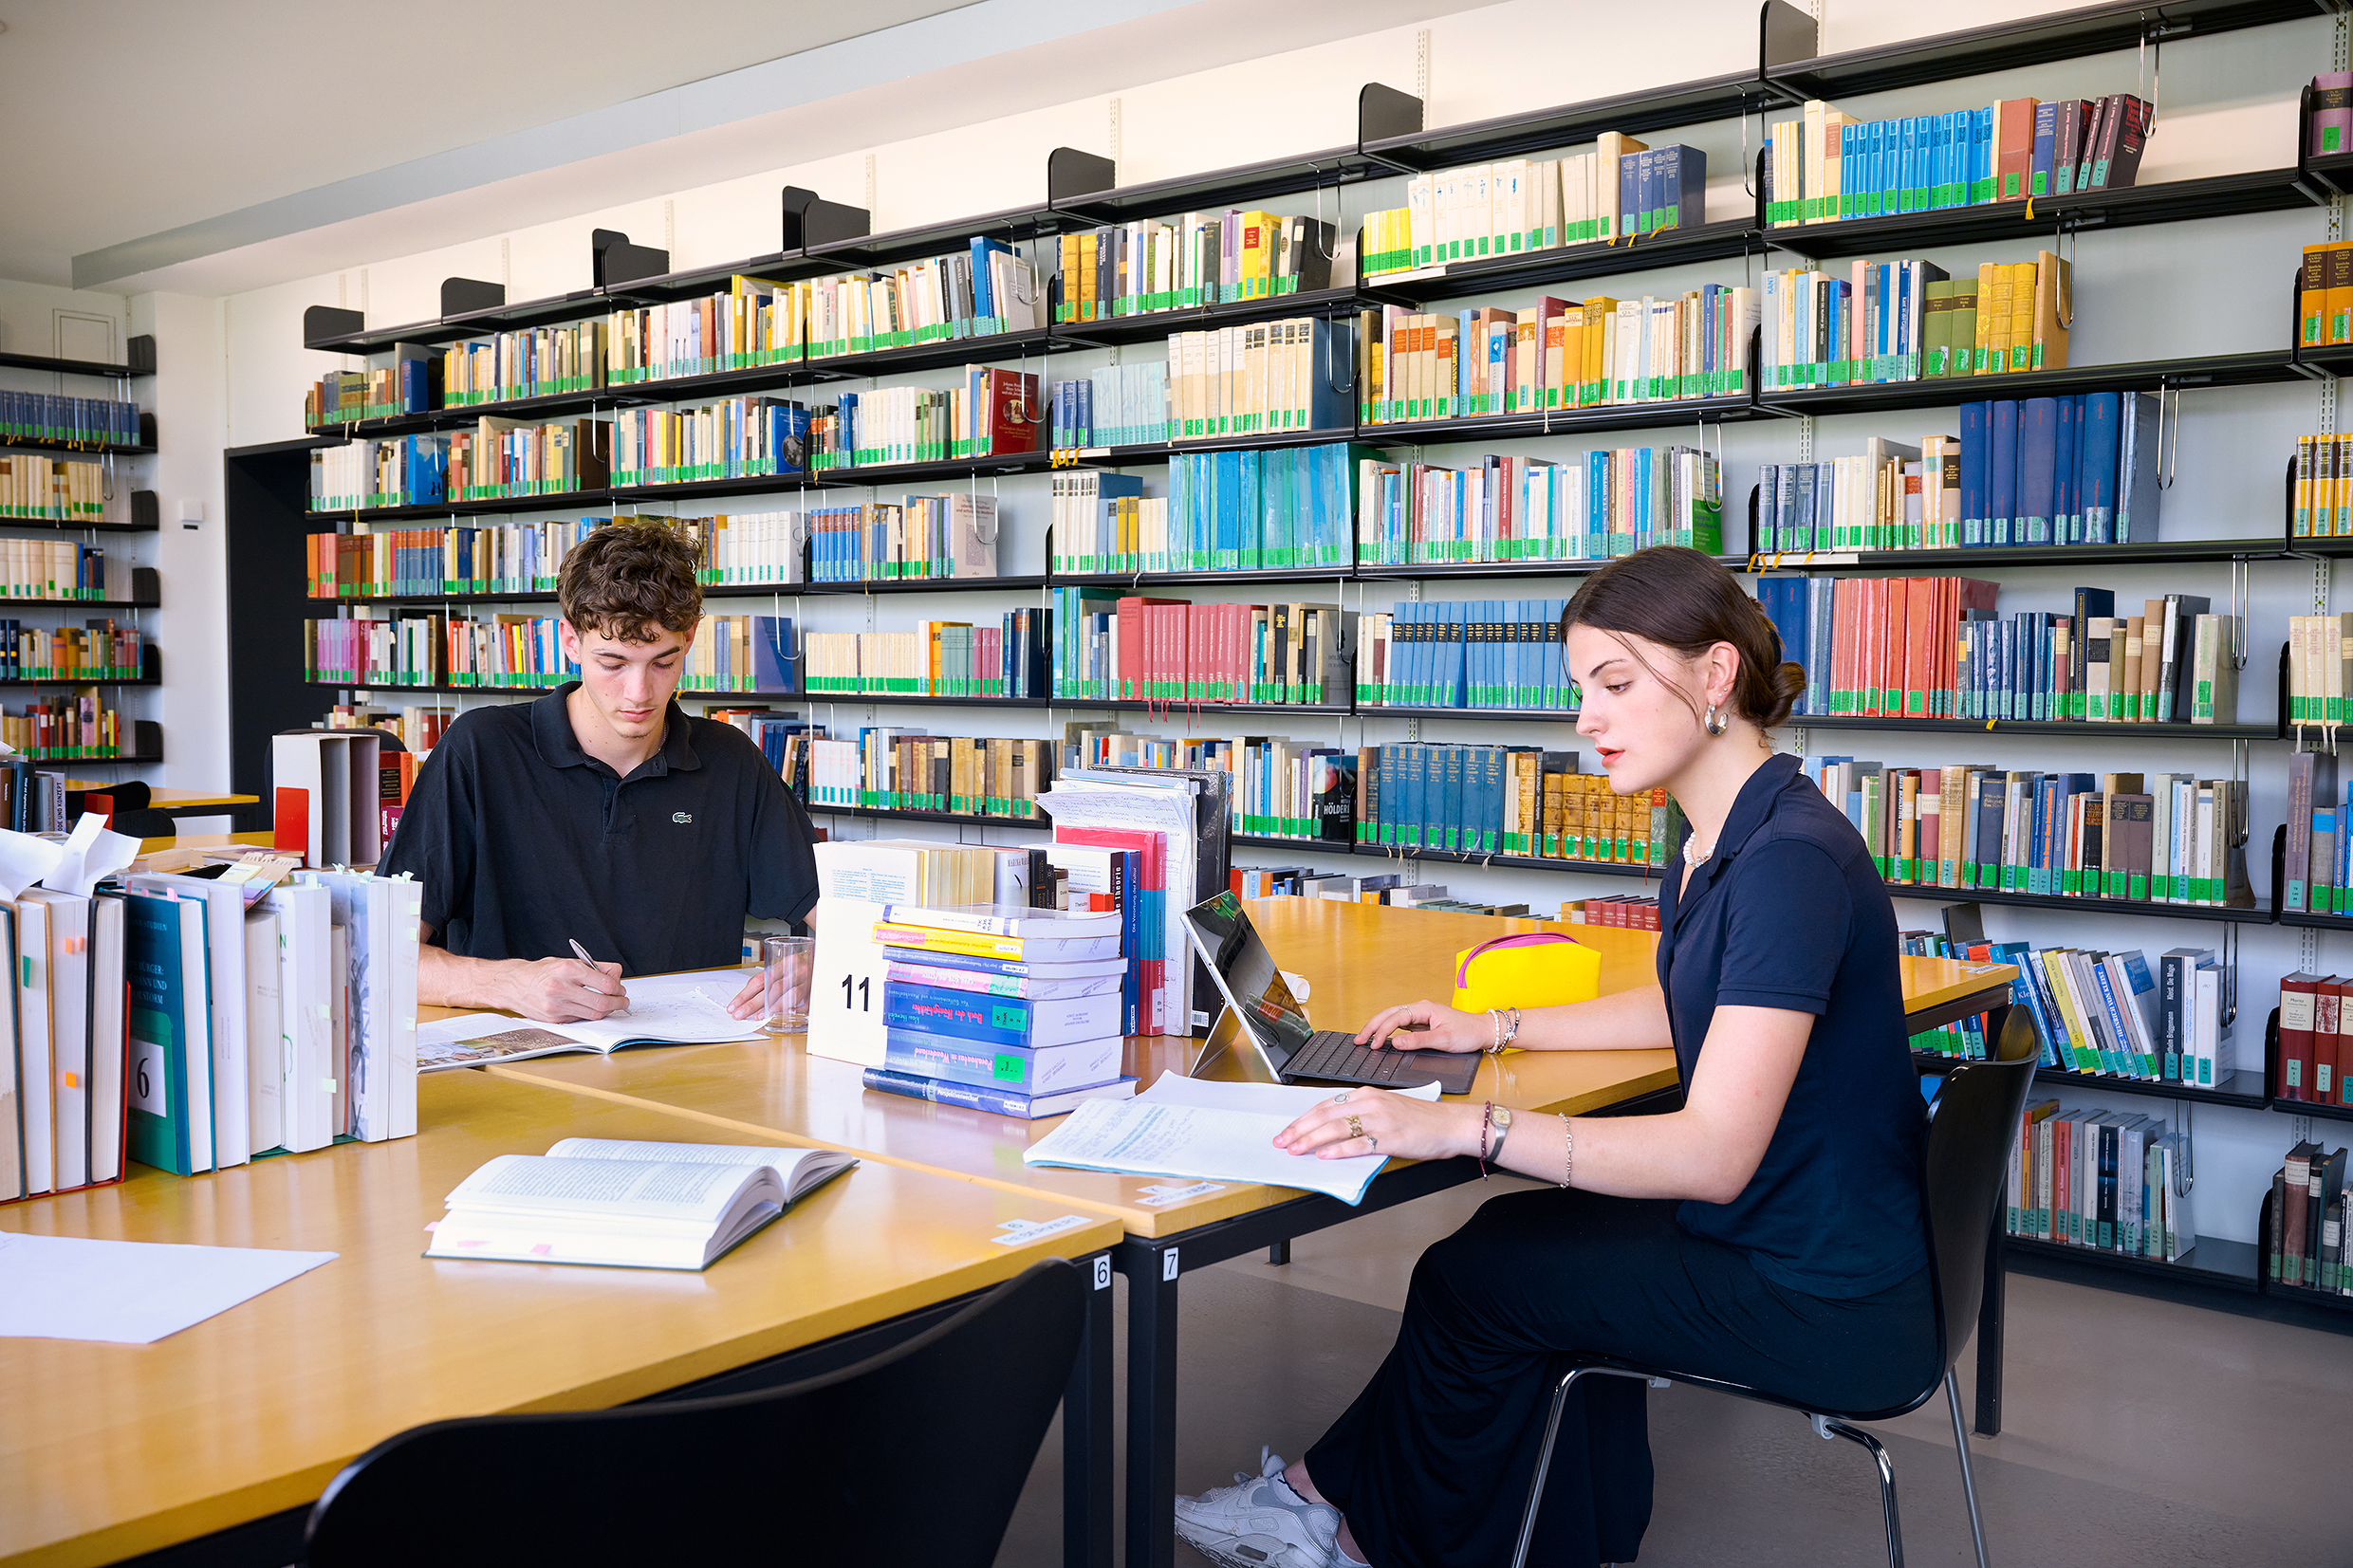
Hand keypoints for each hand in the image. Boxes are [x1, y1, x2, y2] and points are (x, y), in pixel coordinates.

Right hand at [507, 959, 627, 1022]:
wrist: (514, 985)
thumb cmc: (543, 972)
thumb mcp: (568, 961)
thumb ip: (595, 967)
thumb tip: (617, 975)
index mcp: (567, 969)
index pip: (605, 984)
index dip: (617, 987)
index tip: (620, 988)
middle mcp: (561, 988)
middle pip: (602, 1002)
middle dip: (618, 1003)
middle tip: (622, 1000)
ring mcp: (556, 1006)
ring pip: (593, 1014)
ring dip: (607, 1010)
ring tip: (611, 1004)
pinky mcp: (554, 1018)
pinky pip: (581, 1018)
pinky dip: (590, 1014)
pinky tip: (592, 1007)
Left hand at [728, 944, 812, 1021]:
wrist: (825, 962)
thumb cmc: (800, 968)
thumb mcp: (782, 968)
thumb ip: (767, 981)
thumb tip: (746, 999)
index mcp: (786, 962)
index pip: (760, 979)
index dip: (745, 994)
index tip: (734, 1006)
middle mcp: (797, 970)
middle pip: (771, 988)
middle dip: (752, 1004)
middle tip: (740, 1014)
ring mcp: (807, 981)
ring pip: (787, 995)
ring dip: (770, 1007)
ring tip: (757, 1016)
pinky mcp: (814, 993)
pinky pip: (801, 1003)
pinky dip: (790, 1009)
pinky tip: (779, 1014)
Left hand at [1273, 1088, 1478, 1162]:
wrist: (1450, 1124)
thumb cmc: (1420, 1119)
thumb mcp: (1385, 1108)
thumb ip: (1360, 1114)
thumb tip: (1331, 1129)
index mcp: (1366, 1094)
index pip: (1325, 1105)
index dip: (1303, 1118)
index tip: (1287, 1130)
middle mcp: (1370, 1103)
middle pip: (1325, 1116)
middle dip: (1299, 1129)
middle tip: (1282, 1141)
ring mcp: (1380, 1120)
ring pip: (1337, 1128)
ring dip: (1312, 1140)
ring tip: (1295, 1149)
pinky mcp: (1390, 1137)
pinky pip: (1359, 1143)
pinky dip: (1339, 1150)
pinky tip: (1324, 1155)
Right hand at [1353, 999, 1488, 1052]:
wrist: (1484, 1031)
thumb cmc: (1468, 1032)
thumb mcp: (1443, 1038)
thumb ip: (1418, 1041)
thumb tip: (1396, 1043)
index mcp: (1423, 1008)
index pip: (1395, 1018)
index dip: (1382, 1031)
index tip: (1374, 1044)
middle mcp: (1420, 1010)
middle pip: (1389, 1015)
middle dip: (1372, 1026)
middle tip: (1358, 1040)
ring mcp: (1421, 1017)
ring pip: (1393, 1019)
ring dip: (1378, 1028)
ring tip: (1364, 1039)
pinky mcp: (1423, 1025)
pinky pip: (1401, 1026)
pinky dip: (1388, 1032)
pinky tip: (1382, 1039)